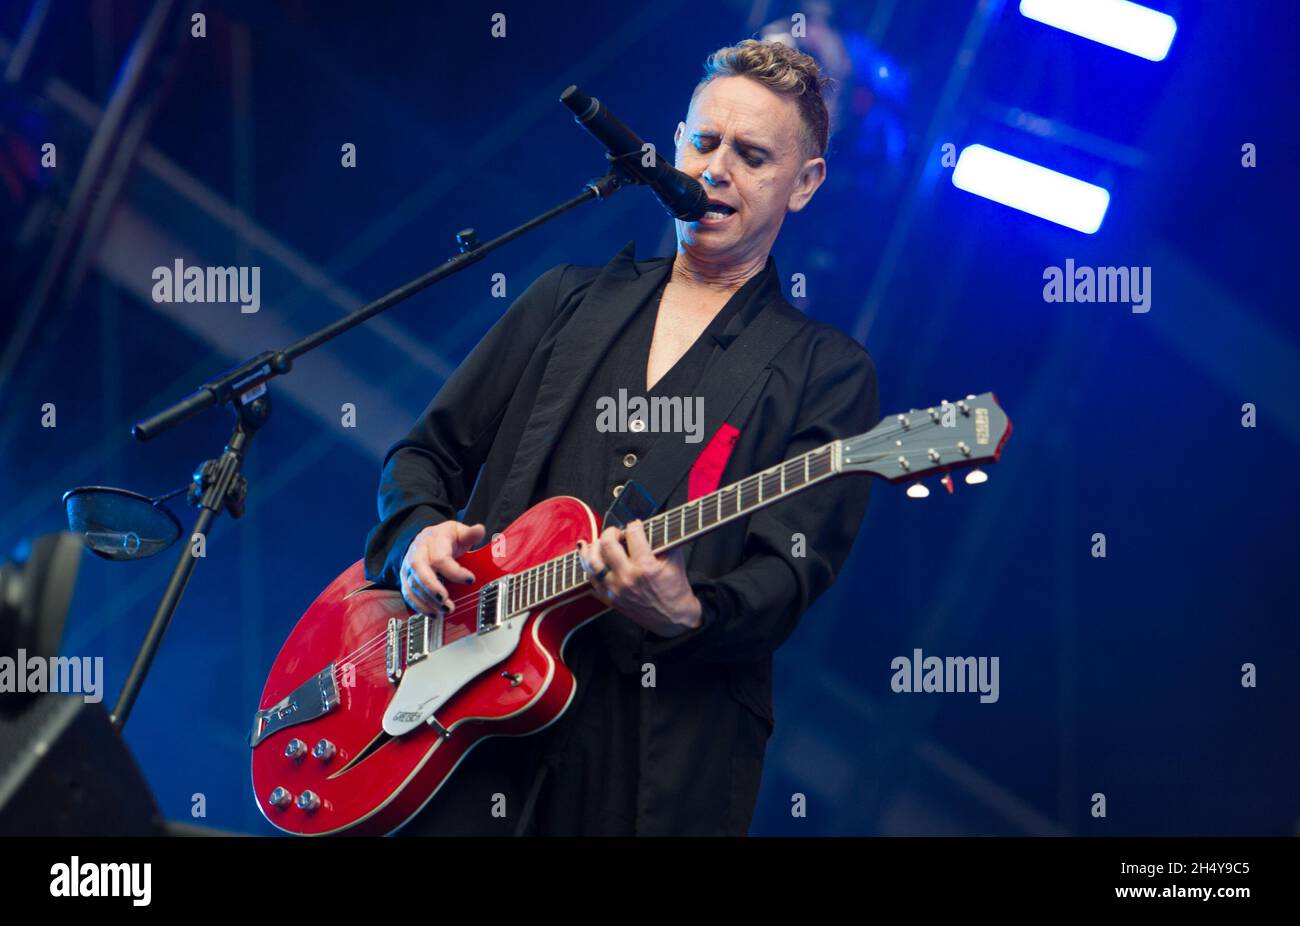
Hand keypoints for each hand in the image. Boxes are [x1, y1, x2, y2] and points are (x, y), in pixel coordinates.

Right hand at [400, 521, 485, 614]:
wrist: (425, 539)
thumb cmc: (444, 538)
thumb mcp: (458, 531)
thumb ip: (470, 533)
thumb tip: (480, 529)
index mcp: (432, 541)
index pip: (440, 558)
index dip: (455, 571)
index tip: (470, 580)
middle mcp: (417, 554)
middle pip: (420, 572)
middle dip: (433, 589)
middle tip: (447, 603)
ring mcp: (409, 567)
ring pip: (413, 585)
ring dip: (428, 601)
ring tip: (445, 611)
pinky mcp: (406, 579)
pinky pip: (409, 594)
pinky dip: (420, 606)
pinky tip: (433, 613)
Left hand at [577, 520, 702, 638]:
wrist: (674, 618)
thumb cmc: (675, 589)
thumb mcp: (675, 560)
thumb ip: (663, 540)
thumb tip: (651, 524)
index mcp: (646, 567)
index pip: (632, 534)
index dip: (634, 525)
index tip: (635, 526)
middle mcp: (628, 578)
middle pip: (607, 544)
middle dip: (611, 532)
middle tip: (616, 532)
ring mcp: (616, 590)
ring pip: (592, 562)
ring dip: (593, 547)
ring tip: (599, 542)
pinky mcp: (610, 599)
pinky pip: (591, 580)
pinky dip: (589, 566)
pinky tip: (590, 557)